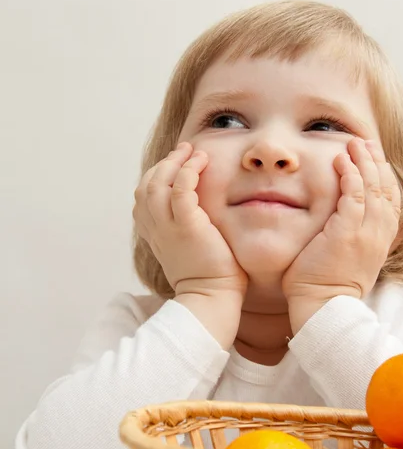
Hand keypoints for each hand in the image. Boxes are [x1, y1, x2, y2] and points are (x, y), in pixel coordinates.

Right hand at [133, 142, 247, 297]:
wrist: (212, 297)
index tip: (174, 166)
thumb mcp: (187, 251)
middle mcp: (156, 229)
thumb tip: (196, 218)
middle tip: (184, 150)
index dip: (155, 177)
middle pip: (146, 186)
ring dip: (174, 163)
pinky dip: (188, 172)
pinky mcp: (187, 227)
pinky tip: (200, 162)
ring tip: (192, 151)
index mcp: (154, 234)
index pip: (143, 198)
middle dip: (164, 164)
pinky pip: (180, 191)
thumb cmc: (208, 278)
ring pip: (158, 184)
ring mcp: (169, 228)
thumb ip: (183, 232)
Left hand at [282, 138, 400, 304]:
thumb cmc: (331, 286)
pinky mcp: (346, 234)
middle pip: (386, 189)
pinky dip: (350, 176)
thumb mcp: (356, 260)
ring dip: (364, 162)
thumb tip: (353, 223)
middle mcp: (379, 234)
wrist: (325, 308)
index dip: (385, 176)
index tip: (375, 158)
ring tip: (353, 143)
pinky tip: (342, 161)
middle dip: (377, 161)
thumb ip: (360, 238)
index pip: (392, 201)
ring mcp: (365, 234)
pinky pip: (353, 196)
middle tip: (364, 142)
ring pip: (373, 188)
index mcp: (382, 240)